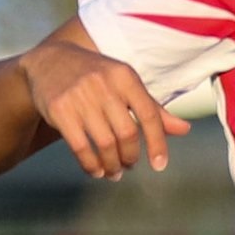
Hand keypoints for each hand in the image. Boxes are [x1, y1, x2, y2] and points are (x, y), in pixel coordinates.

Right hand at [16, 38, 180, 176]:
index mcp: (125, 77)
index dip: (158, 143)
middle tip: (130, 166)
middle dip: (130, 157)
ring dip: (112, 165)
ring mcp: (79, 97)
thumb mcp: (125, 84)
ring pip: (104, 144)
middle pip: (127, 134)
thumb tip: (185, 129)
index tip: (159, 165)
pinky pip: (79, 147)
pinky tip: (96, 170)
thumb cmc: (96, 76)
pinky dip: (90, 164)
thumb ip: (153, 108)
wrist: (49, 62)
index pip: (149, 115)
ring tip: (115, 172)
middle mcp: (103, 85)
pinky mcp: (59, 110)